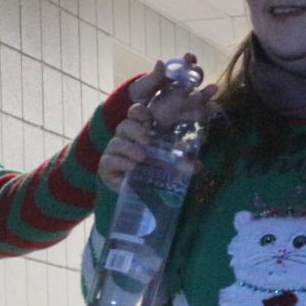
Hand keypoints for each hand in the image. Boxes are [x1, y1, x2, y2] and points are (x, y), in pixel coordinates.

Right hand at [101, 56, 217, 192]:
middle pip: (125, 124)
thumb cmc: (151, 172)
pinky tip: (132, 167)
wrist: (134, 193)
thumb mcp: (169, 164)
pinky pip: (110, 160)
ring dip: (130, 148)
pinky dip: (121, 163)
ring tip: (142, 156)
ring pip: (116, 141)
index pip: (136, 113)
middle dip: (136, 129)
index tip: (148, 117)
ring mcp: (114, 151)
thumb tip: (198, 166)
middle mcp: (125, 138)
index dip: (140, 112)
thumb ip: (181, 162)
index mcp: (140, 131)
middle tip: (148, 139)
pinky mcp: (107, 166)